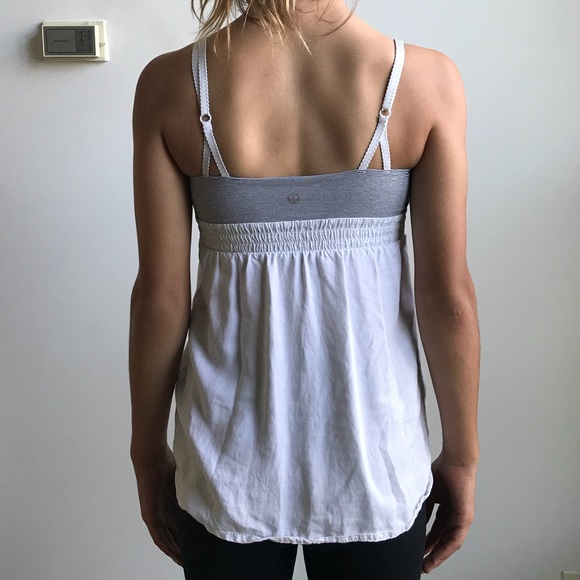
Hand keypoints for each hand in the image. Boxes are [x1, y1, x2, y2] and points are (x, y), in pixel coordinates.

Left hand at [132, 447, 182, 566]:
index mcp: (168, 504)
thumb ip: (191, 491)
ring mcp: (153, 515)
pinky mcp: (150, 516)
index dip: (184, 536)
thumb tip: (207, 496)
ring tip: (183, 561)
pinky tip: (174, 555)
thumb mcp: (183, 481)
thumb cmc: (168, 464)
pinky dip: (166, 547)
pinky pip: (158, 537)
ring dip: (173, 551)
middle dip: (180, 547)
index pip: (176, 525)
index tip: (194, 545)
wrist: (153, 458)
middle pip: (170, 535)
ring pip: (164, 539)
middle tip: (191, 558)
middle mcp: (159, 512)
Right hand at [422, 453, 476, 573]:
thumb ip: (422, 505)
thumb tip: (410, 519)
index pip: (436, 528)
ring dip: (438, 555)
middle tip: (421, 563)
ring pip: (449, 542)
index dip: (426, 539)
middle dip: (431, 552)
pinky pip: (455, 538)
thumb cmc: (442, 469)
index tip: (417, 549)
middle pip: (442, 537)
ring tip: (427, 565)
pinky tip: (437, 556)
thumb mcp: (427, 492)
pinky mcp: (466, 518)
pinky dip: (446, 549)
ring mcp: (462, 517)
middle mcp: (455, 514)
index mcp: (446, 506)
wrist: (456, 460)